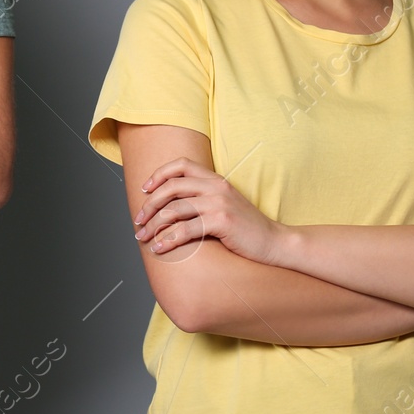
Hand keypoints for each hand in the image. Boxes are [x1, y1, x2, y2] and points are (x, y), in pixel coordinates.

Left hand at [134, 157, 284, 261]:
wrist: (274, 243)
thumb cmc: (246, 229)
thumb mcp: (225, 205)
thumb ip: (203, 198)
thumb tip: (170, 206)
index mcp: (216, 179)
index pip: (181, 165)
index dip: (159, 174)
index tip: (144, 190)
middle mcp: (216, 187)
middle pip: (171, 187)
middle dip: (149, 204)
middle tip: (138, 220)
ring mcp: (219, 203)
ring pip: (174, 209)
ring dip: (153, 225)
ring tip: (143, 238)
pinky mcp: (221, 221)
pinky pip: (185, 229)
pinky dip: (167, 240)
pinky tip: (158, 248)